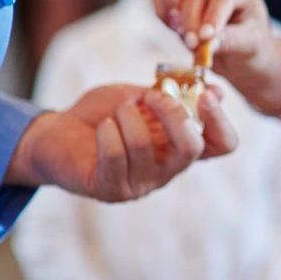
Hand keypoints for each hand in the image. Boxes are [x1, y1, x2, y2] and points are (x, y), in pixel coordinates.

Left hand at [5, 84, 237, 201]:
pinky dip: (108, 132)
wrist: (56, 133)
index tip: (205, 93)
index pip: (224, 144)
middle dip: (172, 114)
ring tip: (115, 112)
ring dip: (128, 117)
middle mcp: (168, 169)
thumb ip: (174, 95)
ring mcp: (141, 183)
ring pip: (146, 146)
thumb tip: (214, 89)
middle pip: (192, 147)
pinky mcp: (111, 190)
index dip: (220, 119)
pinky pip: (115, 156)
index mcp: (182, 145)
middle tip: (150, 97)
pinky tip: (102, 127)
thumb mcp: (141, 96)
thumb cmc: (103, 113)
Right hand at [153, 0, 273, 63]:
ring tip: (184, 36)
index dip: (212, 16)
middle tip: (193, 44)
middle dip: (191, 20)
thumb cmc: (252, 46)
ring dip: (173, 12)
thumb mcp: (251, 45)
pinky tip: (176, 31)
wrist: (241, 56)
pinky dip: (162, 14)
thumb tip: (206, 42)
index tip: (206, 38)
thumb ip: (231, 40)